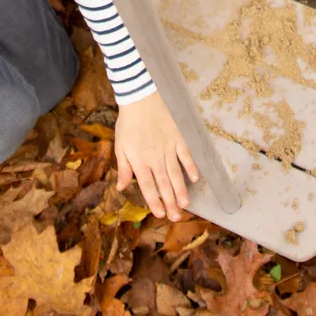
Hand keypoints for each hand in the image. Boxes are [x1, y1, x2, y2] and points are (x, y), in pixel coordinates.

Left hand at [115, 93, 199, 221]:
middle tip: (175, 217)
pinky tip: (195, 179)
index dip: (154, 201)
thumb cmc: (128, 123)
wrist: (140, 98)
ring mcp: (168, 148)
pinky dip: (191, 167)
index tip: (160, 214)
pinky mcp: (177, 138)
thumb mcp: (120, 146)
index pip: (148, 186)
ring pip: (175, 173)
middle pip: (164, 184)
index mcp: (139, 161)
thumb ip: (123, 168)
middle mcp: (155, 158)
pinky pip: (186, 155)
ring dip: (181, 190)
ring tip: (185, 205)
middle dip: (170, 202)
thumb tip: (121, 188)